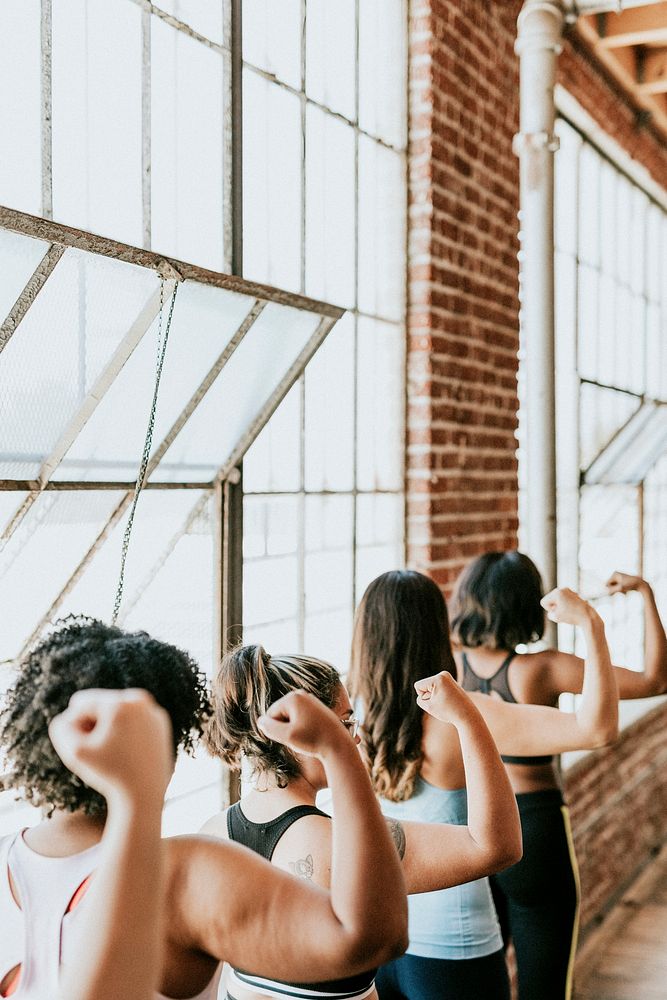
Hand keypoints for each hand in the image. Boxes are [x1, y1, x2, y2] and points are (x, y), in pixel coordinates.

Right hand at [49, 689, 172, 807]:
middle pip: (100, 705)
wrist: (145, 795)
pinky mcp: (161, 724)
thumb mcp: (75, 752)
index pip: (81, 704)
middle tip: (98, 752)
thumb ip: (61, 728)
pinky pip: (133, 721)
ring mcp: (153, 711)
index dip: (74, 728)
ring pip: (117, 713)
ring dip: (107, 729)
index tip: (83, 749)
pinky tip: (124, 753)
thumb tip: (68, 717)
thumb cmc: (110, 774)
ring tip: (110, 753)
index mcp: (121, 703)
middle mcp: (141, 700)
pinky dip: (124, 733)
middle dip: (92, 725)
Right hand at [258, 690, 349, 758]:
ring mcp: (309, 699)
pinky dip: (301, 727)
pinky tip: (312, 733)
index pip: (270, 715)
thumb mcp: (287, 737)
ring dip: (293, 728)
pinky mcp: (315, 706)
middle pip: (280, 714)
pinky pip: (299, 717)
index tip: (293, 736)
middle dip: (285, 727)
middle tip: (300, 737)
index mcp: (292, 697)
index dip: (276, 730)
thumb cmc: (313, 740)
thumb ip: (269, 728)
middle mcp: (301, 694)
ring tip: (306, 736)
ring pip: (289, 717)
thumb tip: (260, 721)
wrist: (338, 744)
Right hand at [414, 671, 470, 722]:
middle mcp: (444, 674)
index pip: (418, 686)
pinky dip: (440, 695)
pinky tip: (449, 701)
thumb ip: (421, 698)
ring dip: (435, 696)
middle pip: (425, 685)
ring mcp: (449, 677)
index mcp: (438, 678)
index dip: (422, 697)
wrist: (467, 716)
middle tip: (442, 703)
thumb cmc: (448, 712)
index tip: (435, 702)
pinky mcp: (452, 682)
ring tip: (446, 702)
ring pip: (431, 687)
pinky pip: (438, 688)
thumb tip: (426, 692)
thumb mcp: (428, 706)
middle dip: (429, 696)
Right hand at [541, 587, 595, 626]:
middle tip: (563, 612)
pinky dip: (566, 605)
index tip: (558, 613)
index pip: (544, 602)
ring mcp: (570, 591)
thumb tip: (554, 609)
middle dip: (554, 607)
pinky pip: (565, 599)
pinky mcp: (575, 594)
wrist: (588, 617)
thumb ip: (550, 613)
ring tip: (568, 612)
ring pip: (557, 599)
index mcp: (557, 593)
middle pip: (550, 599)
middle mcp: (563, 589)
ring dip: (560, 606)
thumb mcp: (555, 617)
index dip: (549, 610)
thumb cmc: (571, 617)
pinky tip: (572, 610)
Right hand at [606, 571, 645, 594]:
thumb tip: (607, 593)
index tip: (619, 590)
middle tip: (622, 591)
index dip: (611, 589)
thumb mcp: (621, 588)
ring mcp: (619, 578)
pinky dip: (620, 590)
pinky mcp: (622, 581)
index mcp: (614, 574)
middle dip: (615, 589)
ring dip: (618, 591)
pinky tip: (626, 592)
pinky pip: (617, 587)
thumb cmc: (631, 585)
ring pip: (614, 587)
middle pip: (610, 585)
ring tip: (624, 592)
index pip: (607, 584)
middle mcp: (616, 574)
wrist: (641, 584)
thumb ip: (613, 590)